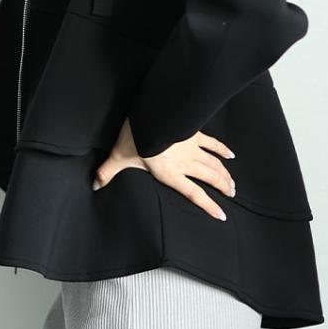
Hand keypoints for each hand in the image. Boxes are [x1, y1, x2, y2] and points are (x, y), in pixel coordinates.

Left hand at [92, 117, 236, 220]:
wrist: (151, 113)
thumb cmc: (136, 135)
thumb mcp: (119, 156)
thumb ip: (108, 172)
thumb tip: (95, 185)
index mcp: (169, 173)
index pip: (194, 193)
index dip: (209, 205)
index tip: (222, 215)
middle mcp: (184, 162)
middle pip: (209, 177)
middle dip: (222, 187)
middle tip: (231, 194)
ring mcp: (191, 147)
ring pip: (213, 163)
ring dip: (224, 173)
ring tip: (232, 182)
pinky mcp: (193, 133)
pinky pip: (211, 143)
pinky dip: (221, 149)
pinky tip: (230, 154)